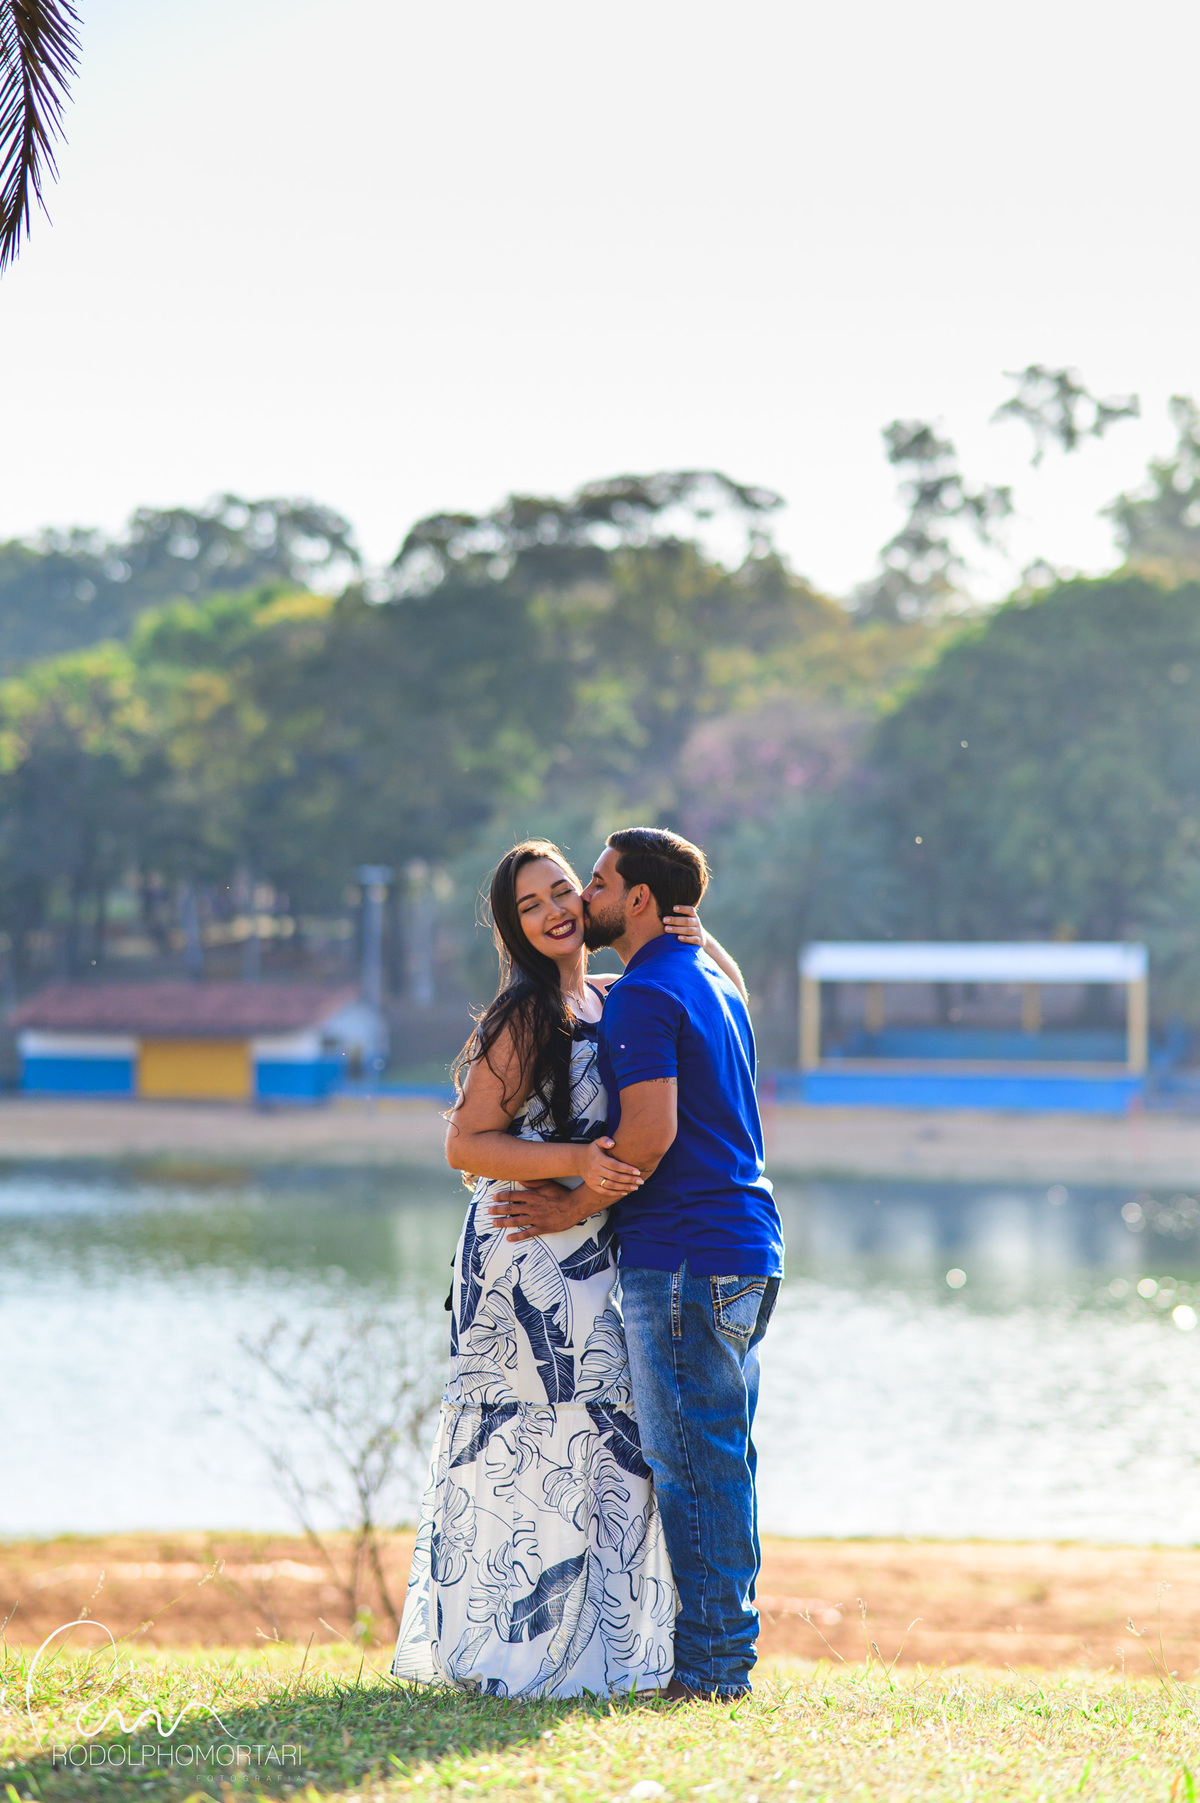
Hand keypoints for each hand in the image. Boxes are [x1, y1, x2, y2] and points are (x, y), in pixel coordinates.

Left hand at [488, 1180, 602, 1241]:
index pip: (512, 1196)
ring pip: (515, 1221)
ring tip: (494, 1223)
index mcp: (532, 1196)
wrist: (574, 1206)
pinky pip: (527, 1233)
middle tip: (489, 1211)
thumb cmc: (562, 1193)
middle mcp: (531, 1207)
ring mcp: (536, 1219)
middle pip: (511, 1209)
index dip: (502, 1197)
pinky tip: (509, 1238)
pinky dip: (517, 1236)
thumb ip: (532, 1181)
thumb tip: (519, 1177)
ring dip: (503, 1222)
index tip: (494, 1198)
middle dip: (498, 1210)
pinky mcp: (542, 1228)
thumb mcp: (547, 1183)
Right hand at [576, 1136, 642, 1196]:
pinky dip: (616, 1193)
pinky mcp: (592, 1186)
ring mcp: (593, 1179)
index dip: (627, 1169)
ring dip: (624, 1187)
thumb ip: (605, 1140)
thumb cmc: (593, 1150)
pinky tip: (626, 1192)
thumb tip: (612, 1143)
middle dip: (629, 1179)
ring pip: (611, 1185)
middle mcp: (594, 1170)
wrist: (579, 1160)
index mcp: (598, 1159)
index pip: (615, 1165)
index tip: (638, 1171)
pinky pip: (605, 1191)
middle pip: (615, 1177)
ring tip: (636, 1187)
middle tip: (641, 1181)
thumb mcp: (597, 1142)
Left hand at [663, 902, 706, 946]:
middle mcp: (697, 923)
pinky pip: (693, 939)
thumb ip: (678, 916)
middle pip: (686, 921)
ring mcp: (698, 932)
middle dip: (675, 920)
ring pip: (688, 930)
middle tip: (664, 920)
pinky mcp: (699, 941)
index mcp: (693, 916)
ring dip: (677, 929)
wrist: (702, 939)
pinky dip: (686, 939)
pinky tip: (678, 938)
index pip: (690, 910)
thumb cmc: (688, 927)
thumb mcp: (687, 920)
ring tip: (666, 929)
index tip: (673, 908)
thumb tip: (663, 910)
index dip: (682, 908)